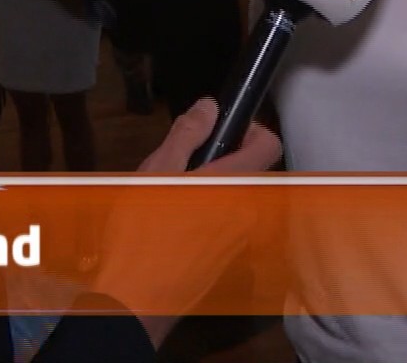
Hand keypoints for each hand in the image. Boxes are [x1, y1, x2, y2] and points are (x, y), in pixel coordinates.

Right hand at [88, 99, 281, 345]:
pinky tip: (170, 229)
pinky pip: (225, 226)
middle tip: (177, 168)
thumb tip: (212, 106)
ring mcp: (240, 240)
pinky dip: (206, 217)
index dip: (249, 129)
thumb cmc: (142, 231)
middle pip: (248, 171)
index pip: (270, 142)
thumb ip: (188, 134)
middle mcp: (248, 211)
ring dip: (210, 191)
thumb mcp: (158, 171)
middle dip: (219, 162)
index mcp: (235, 183)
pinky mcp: (226, 262)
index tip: (217, 132)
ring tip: (168, 200)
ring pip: (233, 199)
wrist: (136, 301)